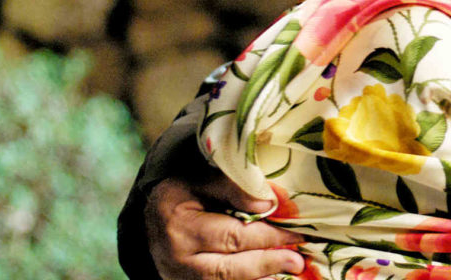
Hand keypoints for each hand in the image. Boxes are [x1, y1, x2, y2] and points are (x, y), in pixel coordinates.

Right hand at [145, 172, 305, 279]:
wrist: (152, 220)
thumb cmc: (182, 195)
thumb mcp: (201, 180)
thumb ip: (233, 188)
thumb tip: (268, 203)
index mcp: (180, 225)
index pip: (231, 235)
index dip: (267, 236)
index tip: (297, 232)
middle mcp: (176, 258)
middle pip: (228, 268)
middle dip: (267, 263)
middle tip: (297, 260)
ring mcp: (180, 279)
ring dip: (261, 279)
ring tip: (291, 272)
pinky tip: (271, 278)